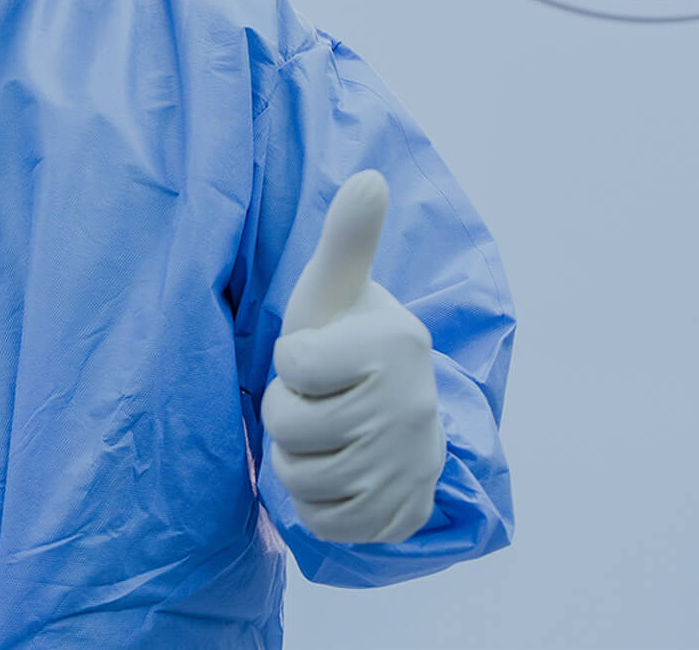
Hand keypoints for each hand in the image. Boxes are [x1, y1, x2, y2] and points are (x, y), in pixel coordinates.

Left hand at [262, 170, 445, 544]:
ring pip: (300, 477)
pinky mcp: (402, 514)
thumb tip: (369, 176)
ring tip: (323, 436)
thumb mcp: (337, 289)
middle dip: (287, 415)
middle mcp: (411, 405)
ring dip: (297, 460)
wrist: (399, 413)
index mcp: (394, 343)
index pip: (290, 366)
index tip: (316, 358)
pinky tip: (335, 473)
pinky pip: (324, 522)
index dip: (288, 365)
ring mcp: (410, 465)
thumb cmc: (348, 342)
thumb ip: (348, 238)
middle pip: (289, 426)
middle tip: (316, 401)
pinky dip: (315, 505)